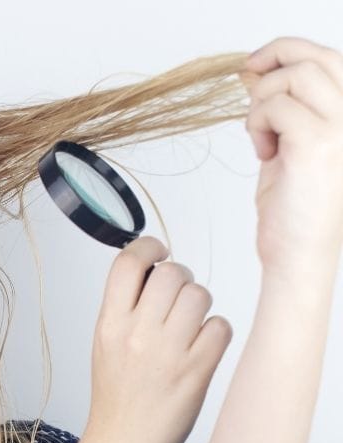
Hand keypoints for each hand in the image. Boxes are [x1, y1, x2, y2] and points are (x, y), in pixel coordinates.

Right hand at [86, 237, 232, 442]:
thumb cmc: (116, 394)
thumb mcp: (105, 342)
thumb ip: (124, 306)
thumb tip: (154, 269)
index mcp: (109, 323)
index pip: (128, 262)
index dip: (148, 247)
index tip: (158, 253)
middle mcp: (136, 333)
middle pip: (171, 272)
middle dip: (180, 277)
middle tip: (177, 295)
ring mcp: (168, 352)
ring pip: (199, 295)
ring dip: (200, 304)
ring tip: (190, 323)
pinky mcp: (197, 370)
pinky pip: (220, 327)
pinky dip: (216, 331)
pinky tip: (202, 345)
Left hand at [242, 36, 342, 272]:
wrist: (299, 254)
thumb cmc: (294, 209)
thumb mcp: (287, 146)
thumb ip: (281, 110)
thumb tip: (257, 74)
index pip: (329, 59)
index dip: (287, 51)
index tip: (254, 65)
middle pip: (313, 58)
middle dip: (271, 61)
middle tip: (246, 81)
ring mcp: (342, 129)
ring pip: (292, 77)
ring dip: (261, 102)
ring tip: (260, 137)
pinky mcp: (318, 143)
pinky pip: (276, 107)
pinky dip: (257, 124)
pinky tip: (263, 152)